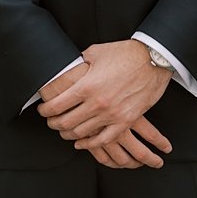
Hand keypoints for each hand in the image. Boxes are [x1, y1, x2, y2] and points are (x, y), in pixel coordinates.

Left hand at [36, 39, 172, 167]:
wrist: (153, 59)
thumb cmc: (125, 53)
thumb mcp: (96, 52)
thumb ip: (80, 64)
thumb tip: (70, 69)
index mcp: (86, 86)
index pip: (57, 105)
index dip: (45, 111)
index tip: (42, 111)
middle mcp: (97, 103)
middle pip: (66, 122)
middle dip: (54, 124)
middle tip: (50, 122)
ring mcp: (112, 114)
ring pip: (82, 133)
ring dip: (68, 134)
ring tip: (64, 131)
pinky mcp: (125, 121)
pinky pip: (104, 140)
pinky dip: (90, 144)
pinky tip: (82, 143)